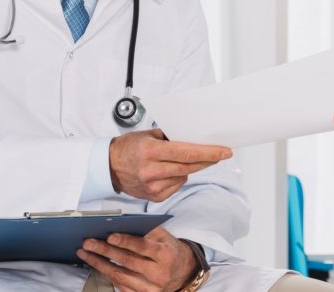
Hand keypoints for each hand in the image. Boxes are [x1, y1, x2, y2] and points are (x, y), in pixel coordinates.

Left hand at [78, 226, 197, 291]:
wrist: (182, 271)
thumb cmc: (168, 249)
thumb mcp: (163, 236)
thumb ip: (146, 230)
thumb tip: (120, 224)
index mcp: (165, 254)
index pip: (142, 247)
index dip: (125, 241)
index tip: (109, 236)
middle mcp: (159, 273)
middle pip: (128, 261)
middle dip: (105, 251)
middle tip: (88, 243)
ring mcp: (151, 287)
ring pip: (121, 276)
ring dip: (100, 264)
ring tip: (86, 254)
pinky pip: (121, 286)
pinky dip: (107, 275)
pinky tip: (97, 266)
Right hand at [110, 128, 231, 201]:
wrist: (108, 167)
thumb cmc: (128, 147)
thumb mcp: (149, 135)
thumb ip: (171, 137)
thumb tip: (195, 137)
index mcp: (150, 152)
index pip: (187, 153)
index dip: (209, 153)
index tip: (225, 151)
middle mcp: (151, 171)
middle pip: (189, 167)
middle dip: (208, 160)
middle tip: (221, 154)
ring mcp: (152, 186)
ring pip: (184, 177)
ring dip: (190, 168)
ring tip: (182, 160)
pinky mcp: (153, 197)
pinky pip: (176, 186)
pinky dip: (179, 178)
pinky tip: (170, 171)